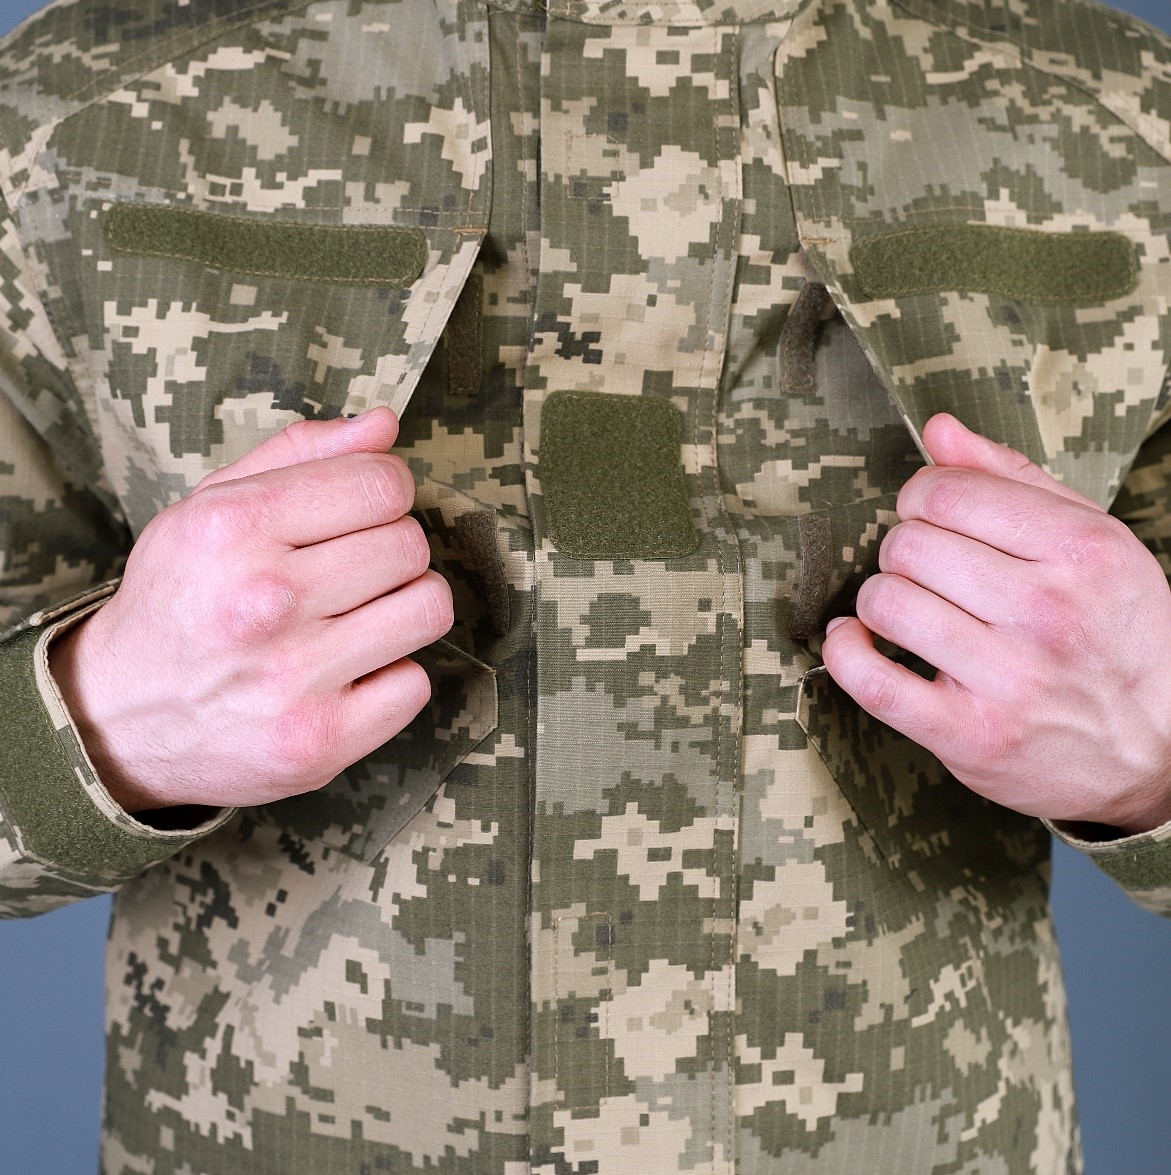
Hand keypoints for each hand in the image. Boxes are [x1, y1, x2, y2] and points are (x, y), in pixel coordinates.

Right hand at [48, 408, 451, 813]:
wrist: (119, 719)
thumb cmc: (181, 598)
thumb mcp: (210, 508)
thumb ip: (300, 455)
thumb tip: (386, 424)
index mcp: (235, 527)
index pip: (383, 483)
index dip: (386, 491)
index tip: (363, 510)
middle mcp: (265, 600)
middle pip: (411, 544)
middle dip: (391, 549)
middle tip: (350, 571)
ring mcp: (295, 677)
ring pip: (429, 607)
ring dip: (406, 606)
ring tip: (362, 615)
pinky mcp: (321, 741)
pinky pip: (416, 683)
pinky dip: (392, 675)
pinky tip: (349, 671)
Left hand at [823, 413, 1170, 834]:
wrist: (1158, 748)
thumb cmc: (1114, 632)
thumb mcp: (1089, 541)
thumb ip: (1011, 478)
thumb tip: (938, 430)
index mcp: (1082, 550)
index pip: (947, 492)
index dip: (920, 498)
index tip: (930, 516)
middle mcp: (1047, 612)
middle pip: (909, 544)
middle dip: (903, 549)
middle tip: (927, 572)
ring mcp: (1008, 678)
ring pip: (886, 601)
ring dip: (879, 600)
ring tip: (906, 609)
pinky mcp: (969, 735)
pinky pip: (870, 680)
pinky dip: (846, 652)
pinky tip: (857, 639)